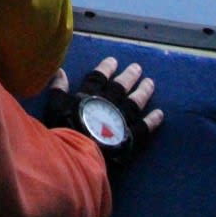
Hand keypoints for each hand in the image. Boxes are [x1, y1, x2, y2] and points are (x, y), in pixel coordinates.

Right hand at [44, 56, 162, 170]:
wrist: (80, 156)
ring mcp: (122, 120)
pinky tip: (160, 113)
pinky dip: (153, 120)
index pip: (99, 77)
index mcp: (89, 96)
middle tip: (138, 68)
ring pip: (136, 102)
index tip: (113, 61)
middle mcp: (109, 104)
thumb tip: (60, 72)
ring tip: (150, 83)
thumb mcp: (54, 108)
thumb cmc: (65, 131)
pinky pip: (145, 127)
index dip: (106, 68)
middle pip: (121, 86)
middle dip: (129, 76)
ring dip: (144, 92)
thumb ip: (58, 90)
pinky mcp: (131, 137)